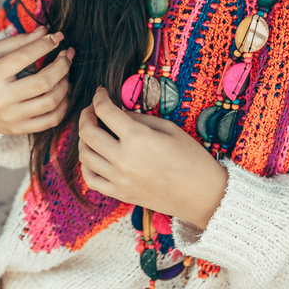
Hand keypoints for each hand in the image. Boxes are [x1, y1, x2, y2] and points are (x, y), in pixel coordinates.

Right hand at [0, 27, 73, 137]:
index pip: (24, 57)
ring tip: (65, 72)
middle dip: (62, 65)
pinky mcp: (19, 129)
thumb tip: (46, 31)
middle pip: (43, 82)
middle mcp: (2, 98)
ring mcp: (12, 117)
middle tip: (67, 54)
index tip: (57, 36)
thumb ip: (18, 42)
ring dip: (65, 84)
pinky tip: (63, 92)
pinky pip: (51, 120)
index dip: (45, 44)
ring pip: (51, 102)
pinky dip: (63, 105)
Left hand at [79, 87, 226, 229]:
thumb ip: (139, 119)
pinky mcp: (120, 194)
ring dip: (84, 139)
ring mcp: (119, 179)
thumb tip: (118, 113)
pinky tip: (93, 156)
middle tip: (92, 110)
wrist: (204, 195)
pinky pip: (91, 180)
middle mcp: (123, 159)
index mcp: (138, 138)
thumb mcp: (169, 129)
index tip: (101, 93)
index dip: (99, 97)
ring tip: (92, 131)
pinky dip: (86, 166)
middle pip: (88, 132)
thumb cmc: (192, 158)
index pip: (105, 111)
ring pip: (85, 156)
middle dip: (86, 115)